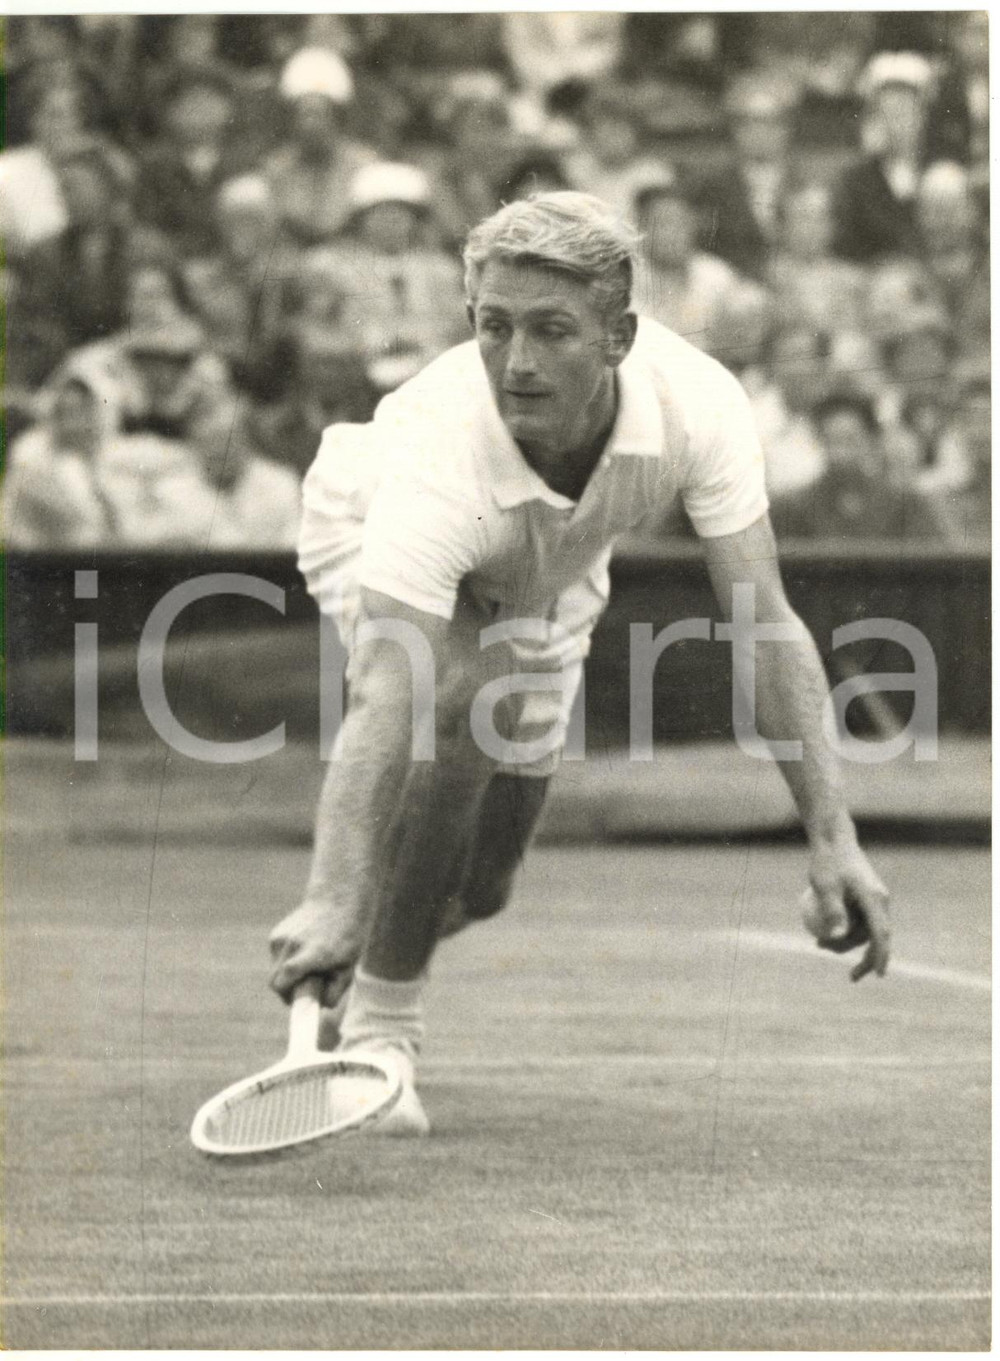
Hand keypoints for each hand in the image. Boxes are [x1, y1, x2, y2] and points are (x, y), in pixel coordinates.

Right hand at [268, 901, 363, 1005]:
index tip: (298, 1005)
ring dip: (288, 975)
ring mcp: (280, 938)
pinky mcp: (276, 934)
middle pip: (276, 983)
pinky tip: (305, 950)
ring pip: (275, 971)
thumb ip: (334, 992)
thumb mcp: (348, 967)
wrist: (338, 900)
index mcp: (310, 955)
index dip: (287, 999)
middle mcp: (291, 946)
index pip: (282, 985)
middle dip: (287, 991)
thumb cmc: (348, 936)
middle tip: (306, 988)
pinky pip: (277, 959)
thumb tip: (319, 1007)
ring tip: (310, 964)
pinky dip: (287, 961)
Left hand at [801, 838, 890, 981]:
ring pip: (866, 931)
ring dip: (847, 942)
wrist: (832, 839)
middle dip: (858, 955)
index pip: (881, 934)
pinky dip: (847, 930)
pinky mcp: (867, 899)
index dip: (881, 956)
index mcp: (875, 899)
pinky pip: (861, 921)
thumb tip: (836, 939)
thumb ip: (832, 912)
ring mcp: (875, 900)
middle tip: (840, 966)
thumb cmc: (827, 861)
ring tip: (818, 943)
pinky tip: (826, 935)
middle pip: (873, 937)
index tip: (879, 975)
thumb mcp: (825, 886)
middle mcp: (880, 901)